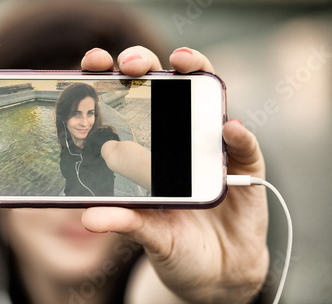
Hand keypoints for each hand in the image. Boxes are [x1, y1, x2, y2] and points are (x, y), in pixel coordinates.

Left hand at [80, 46, 268, 302]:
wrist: (215, 270)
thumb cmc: (175, 243)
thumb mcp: (145, 232)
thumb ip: (122, 220)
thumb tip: (88, 217)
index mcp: (147, 149)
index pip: (126, 104)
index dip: (110, 80)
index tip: (93, 64)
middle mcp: (179, 139)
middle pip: (163, 88)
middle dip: (146, 65)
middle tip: (131, 63)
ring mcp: (213, 148)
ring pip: (207, 100)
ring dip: (198, 75)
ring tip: (184, 64)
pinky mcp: (244, 167)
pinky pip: (244, 147)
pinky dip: (239, 136)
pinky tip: (229, 129)